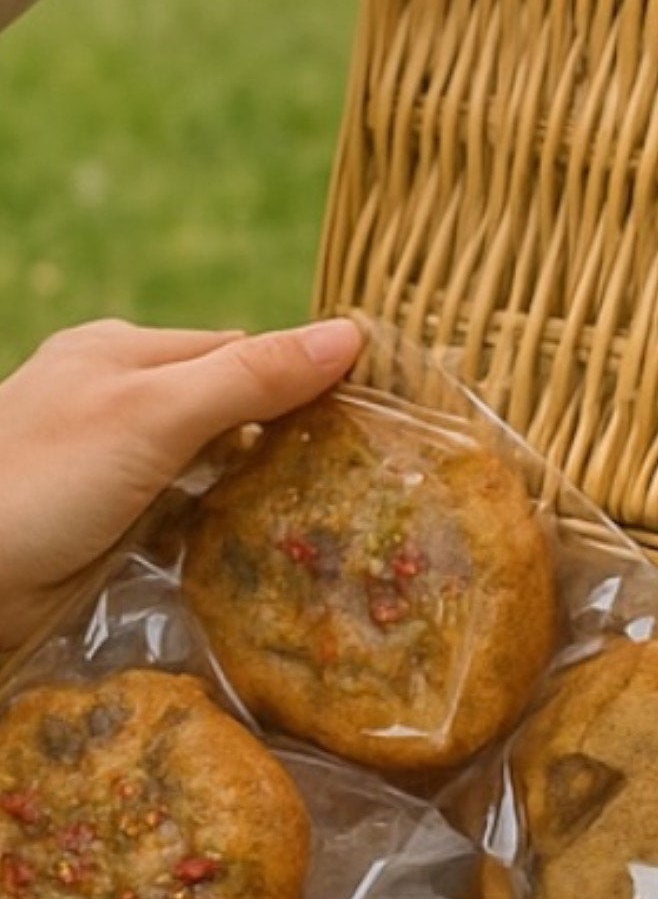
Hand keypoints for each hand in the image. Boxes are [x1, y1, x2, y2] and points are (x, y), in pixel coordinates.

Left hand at [0, 315, 360, 651]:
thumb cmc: (40, 482)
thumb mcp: (153, 414)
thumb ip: (249, 378)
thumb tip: (352, 334)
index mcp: (123, 352)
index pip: (243, 353)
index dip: (306, 382)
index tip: (377, 424)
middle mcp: (118, 405)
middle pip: (232, 415)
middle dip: (292, 446)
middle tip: (372, 489)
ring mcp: (111, 473)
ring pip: (213, 475)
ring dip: (263, 501)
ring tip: (339, 534)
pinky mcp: (106, 535)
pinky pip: (185, 526)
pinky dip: (225, 540)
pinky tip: (268, 564)